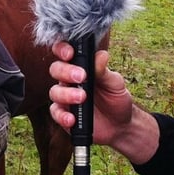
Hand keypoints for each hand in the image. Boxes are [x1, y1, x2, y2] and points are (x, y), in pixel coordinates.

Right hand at [48, 41, 158, 163]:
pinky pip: (55, 112)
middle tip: (81, 77)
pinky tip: (72, 119)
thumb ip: (104, 70)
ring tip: (82, 98)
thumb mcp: (114, 83)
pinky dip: (62, 115)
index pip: (65, 52)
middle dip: (65, 71)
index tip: (70, 53)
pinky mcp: (63, 113)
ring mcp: (65, 96)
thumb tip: (101, 55)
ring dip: (66, 93)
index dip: (62, 49)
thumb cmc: (116, 98)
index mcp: (81, 66)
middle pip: (56, 69)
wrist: (119, 125)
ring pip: (54, 91)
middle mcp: (69, 79)